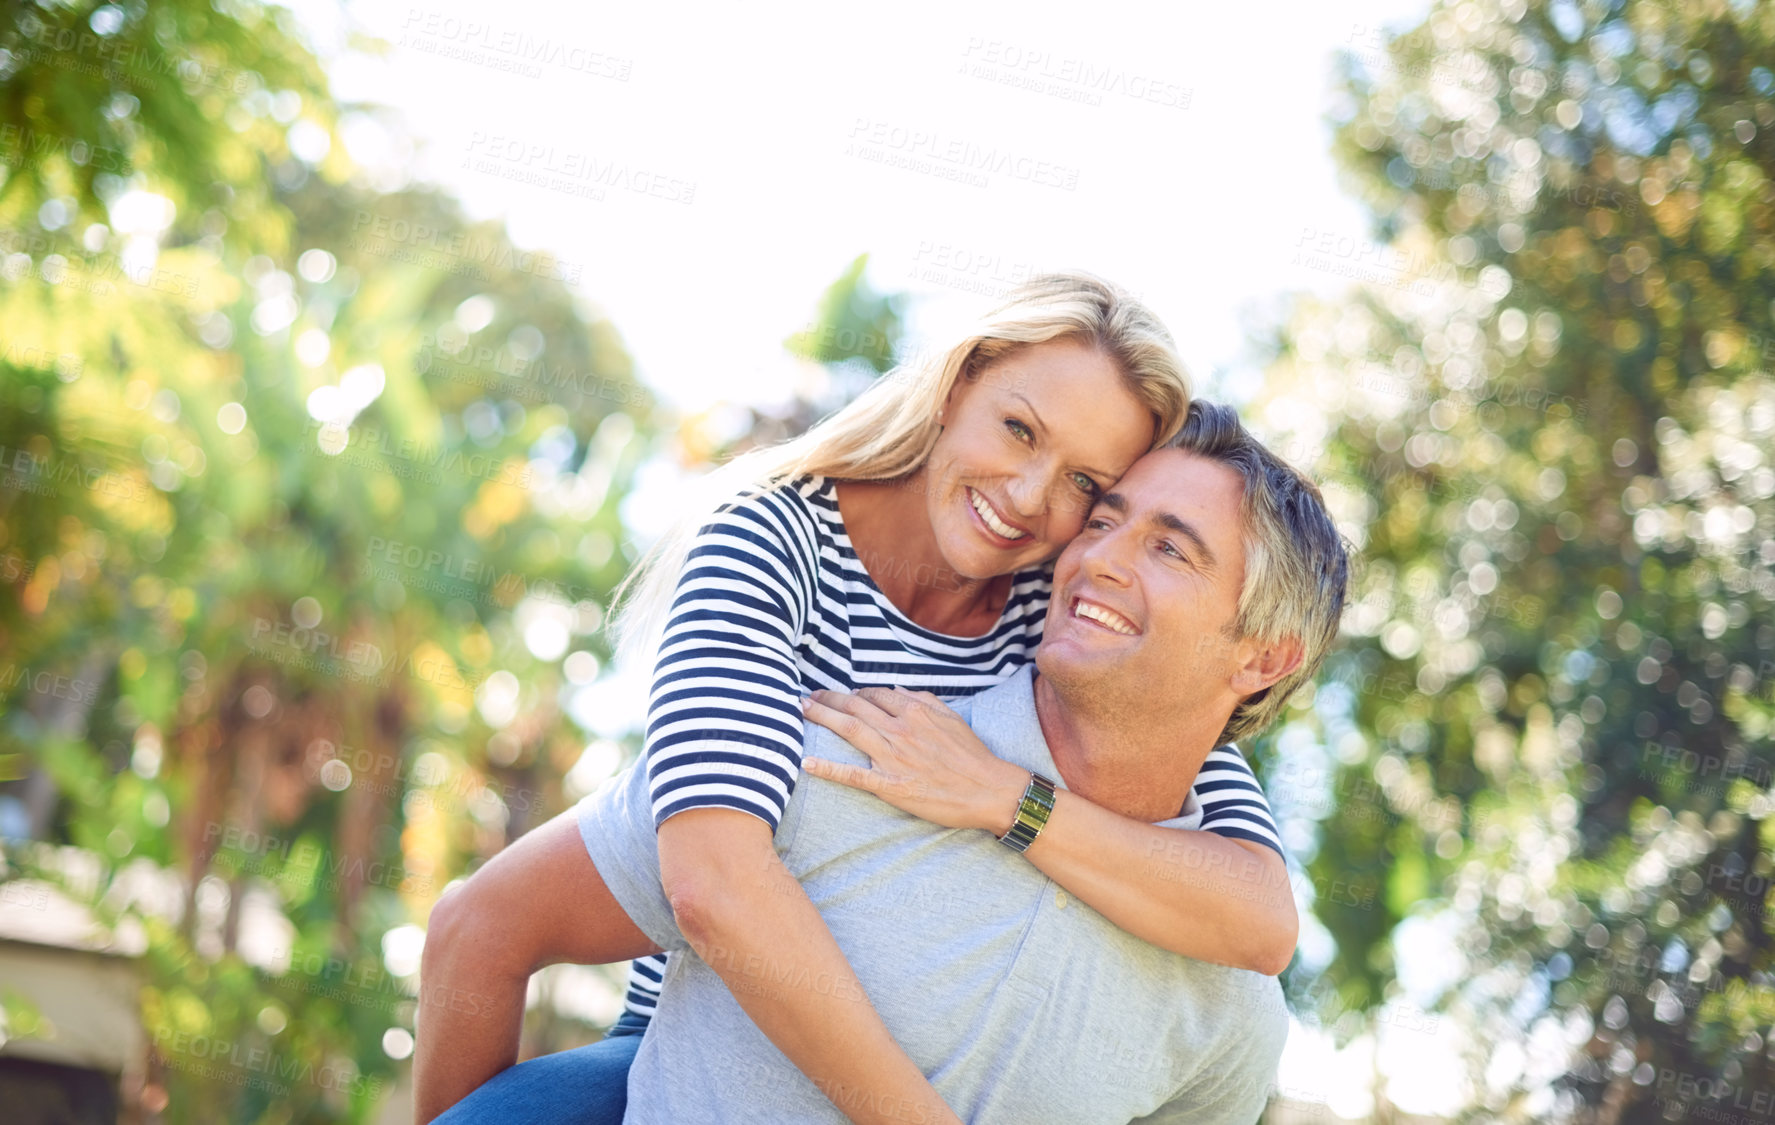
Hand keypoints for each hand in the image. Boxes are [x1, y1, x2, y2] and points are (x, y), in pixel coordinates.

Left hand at [800, 687, 1030, 834]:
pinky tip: (807, 763)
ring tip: (801, 710)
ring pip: (849, 730)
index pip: (874, 695)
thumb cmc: (972, 754)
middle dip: (828, 699)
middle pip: (854, 708)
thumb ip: (923, 699)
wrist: (989, 790)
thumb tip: (896, 688)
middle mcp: (901, 730)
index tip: (842, 695)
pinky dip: (829, 768)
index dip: (854, 693)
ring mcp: (894, 758)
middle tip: (808, 697)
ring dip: (821, 718)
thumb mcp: (951, 717)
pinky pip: (853, 775)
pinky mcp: (891, 786)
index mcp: (915, 712)